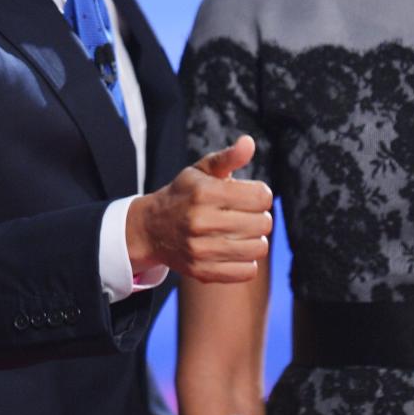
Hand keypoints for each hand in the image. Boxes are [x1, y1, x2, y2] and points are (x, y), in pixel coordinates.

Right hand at [126, 135, 272, 282]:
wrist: (150, 229)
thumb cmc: (183, 195)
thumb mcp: (201, 171)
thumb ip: (228, 157)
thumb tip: (249, 142)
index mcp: (204, 193)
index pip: (261, 197)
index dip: (261, 195)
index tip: (251, 196)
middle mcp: (201, 222)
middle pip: (262, 223)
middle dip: (260, 217)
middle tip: (246, 215)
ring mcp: (201, 249)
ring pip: (258, 248)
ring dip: (256, 239)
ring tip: (242, 233)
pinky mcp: (202, 271)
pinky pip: (246, 271)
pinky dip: (247, 261)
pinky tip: (236, 251)